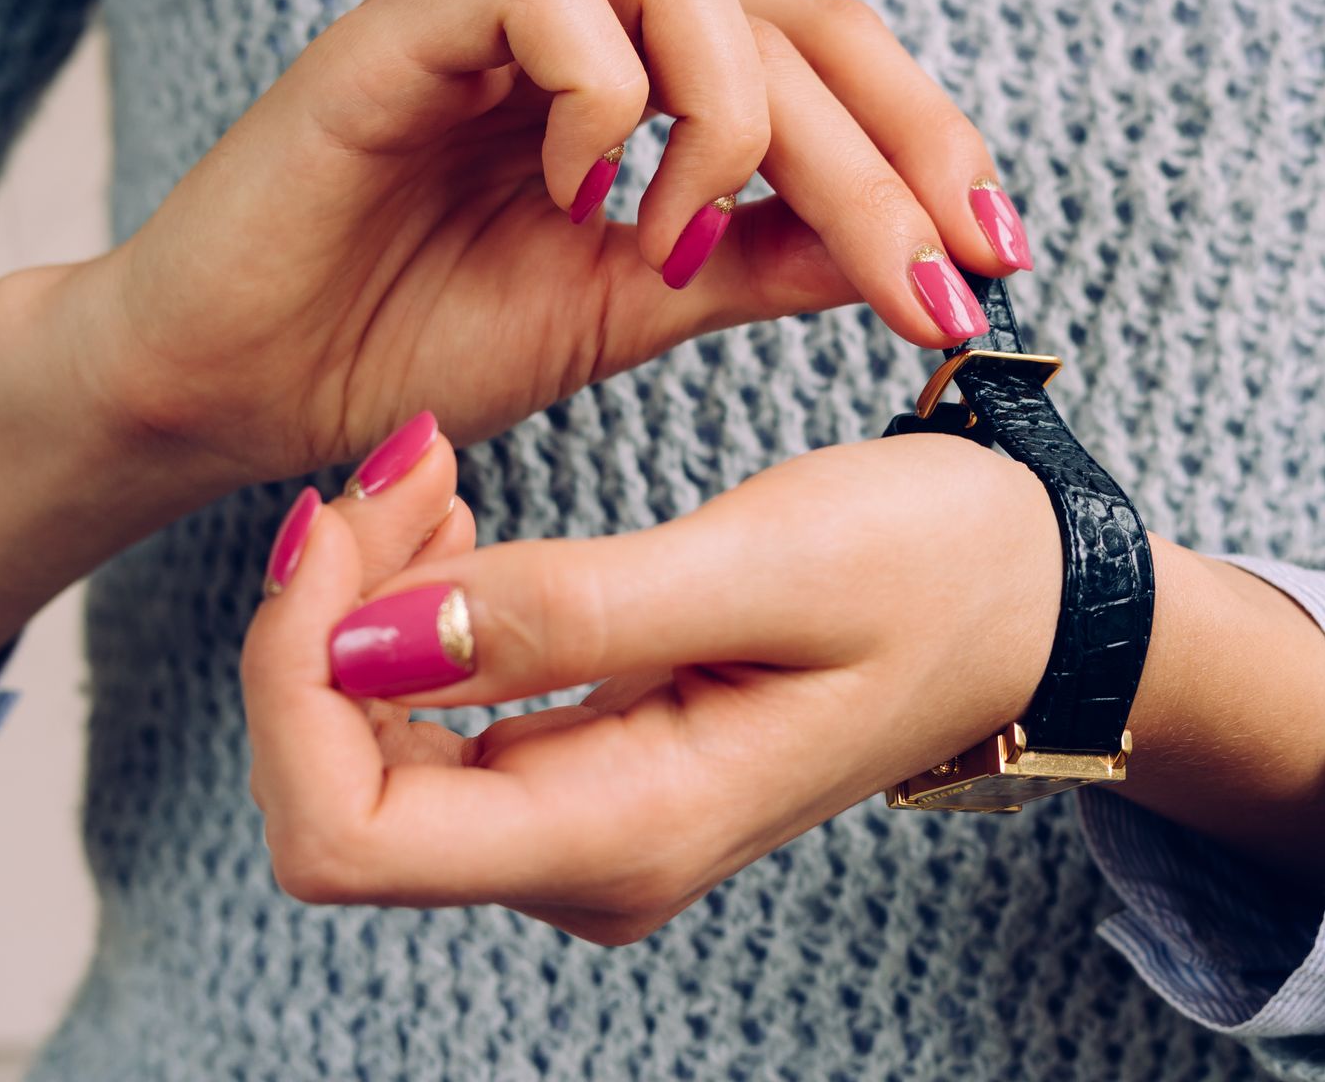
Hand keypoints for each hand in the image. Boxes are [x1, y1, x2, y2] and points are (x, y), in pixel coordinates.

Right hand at [26, 0, 1028, 492]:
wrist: (247, 386)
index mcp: (653, 85)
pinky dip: (596, 95)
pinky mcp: (409, 18)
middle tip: (936, 274)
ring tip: (685, 245)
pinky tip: (578, 199)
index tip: (994, 263)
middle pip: (791, 22)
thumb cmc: (419, 339)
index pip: (828, 68)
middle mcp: (593, 24)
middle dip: (887, 154)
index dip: (928, 148)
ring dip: (734, 116)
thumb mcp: (634, 313)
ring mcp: (501, 3)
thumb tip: (913, 252)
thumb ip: (761, 265)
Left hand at [242, 423, 1324, 939]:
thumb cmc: (936, 571)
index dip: (292, 674)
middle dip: (321, 624)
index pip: (343, 832)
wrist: (1032, 605)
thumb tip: (359, 645)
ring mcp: (585, 825)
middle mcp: (587, 859)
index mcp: (626, 829)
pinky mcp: (589, 772)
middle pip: (335, 795)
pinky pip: (434, 723)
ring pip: (369, 757)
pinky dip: (413, 619)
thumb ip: (566, 615)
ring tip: (430, 478)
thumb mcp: (764, 566)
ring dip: (361, 612)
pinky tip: (459, 528)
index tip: (348, 512)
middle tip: (399, 465)